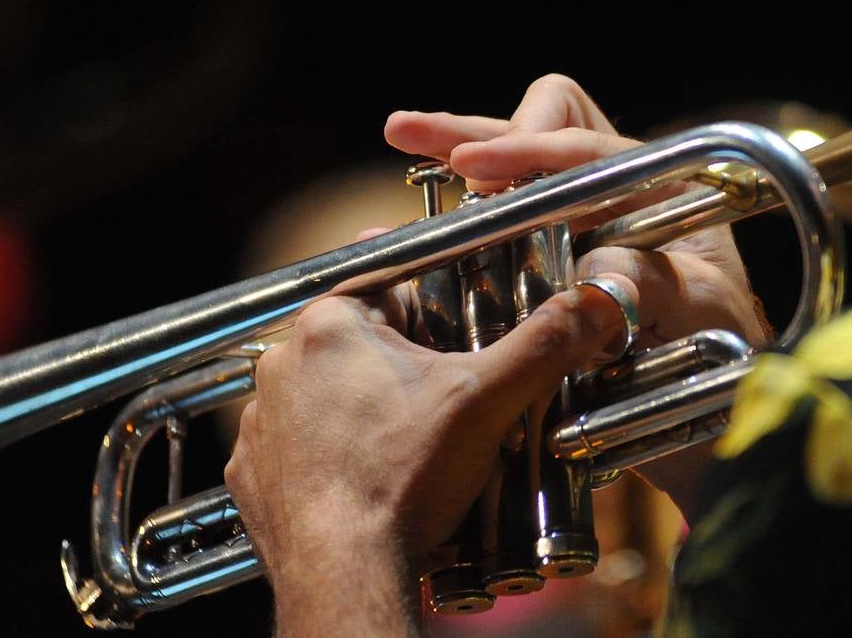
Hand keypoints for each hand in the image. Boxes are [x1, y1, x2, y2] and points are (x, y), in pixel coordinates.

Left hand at [225, 276, 635, 634]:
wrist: (345, 578)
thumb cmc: (402, 482)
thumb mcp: (487, 401)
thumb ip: (544, 343)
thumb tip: (596, 303)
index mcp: (330, 323)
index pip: (385, 272)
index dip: (431, 289)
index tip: (459, 308)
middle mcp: (284, 361)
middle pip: (361, 333)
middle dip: (406, 352)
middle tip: (451, 385)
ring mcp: (261, 419)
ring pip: (329, 386)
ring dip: (367, 399)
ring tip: (415, 436)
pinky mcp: (254, 470)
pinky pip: (300, 439)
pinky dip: (334, 447)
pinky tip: (374, 470)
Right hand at [385, 74, 770, 516]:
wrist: (716, 424)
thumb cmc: (727, 360)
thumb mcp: (701, 314)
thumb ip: (654, 281)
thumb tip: (592, 266)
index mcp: (660, 188)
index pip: (587, 145)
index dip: (529, 150)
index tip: (475, 171)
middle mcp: (617, 196)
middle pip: (541, 131)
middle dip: (477, 130)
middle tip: (409, 133)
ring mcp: (581, 228)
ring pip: (514, 172)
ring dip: (457, 155)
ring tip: (399, 140)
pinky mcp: (551, 265)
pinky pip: (499, 227)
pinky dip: (454, 221)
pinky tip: (405, 232)